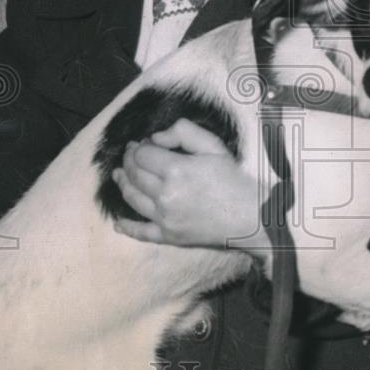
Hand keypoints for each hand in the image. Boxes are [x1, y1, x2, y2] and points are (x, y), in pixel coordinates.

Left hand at [112, 118, 270, 252]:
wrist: (252, 217)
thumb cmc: (235, 180)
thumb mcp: (214, 146)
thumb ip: (184, 133)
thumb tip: (156, 138)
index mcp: (177, 170)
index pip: (142, 155)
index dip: (138, 147)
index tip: (141, 144)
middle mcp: (165, 195)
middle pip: (134, 174)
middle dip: (128, 162)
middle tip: (130, 155)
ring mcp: (165, 218)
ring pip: (133, 198)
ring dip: (123, 184)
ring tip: (119, 176)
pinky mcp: (169, 236)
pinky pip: (141, 232)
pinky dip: (127, 227)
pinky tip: (118, 223)